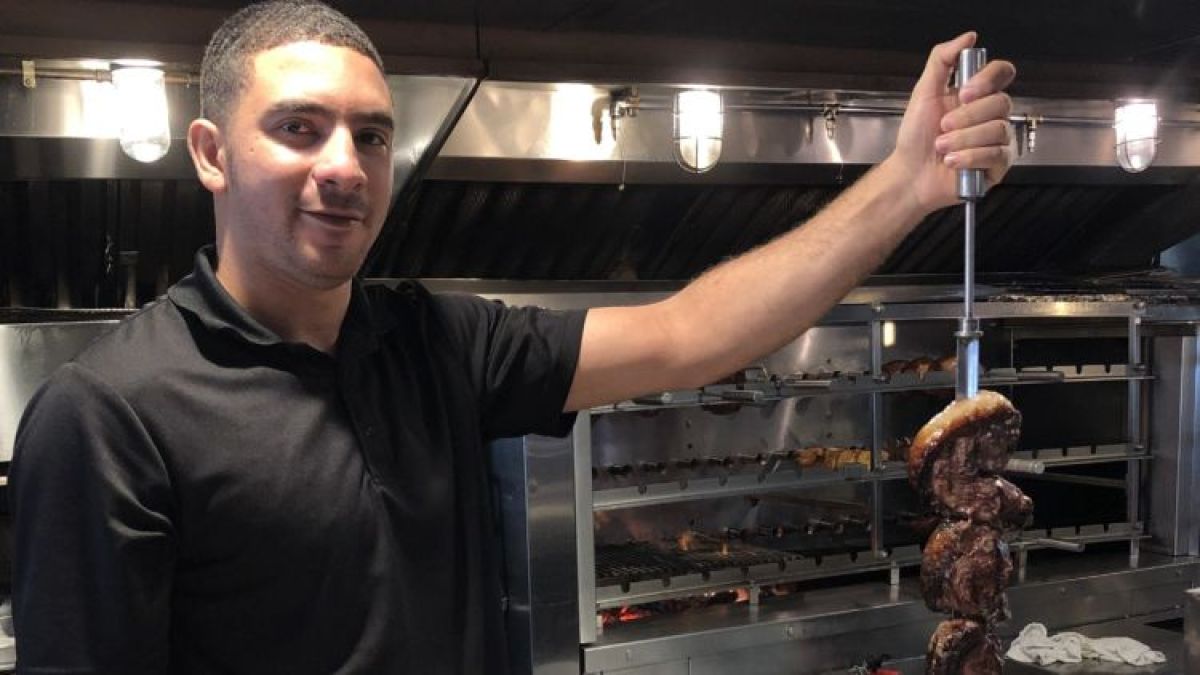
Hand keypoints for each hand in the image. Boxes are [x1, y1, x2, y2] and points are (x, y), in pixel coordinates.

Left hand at [889, 32, 1016, 214]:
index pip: (1002, 73)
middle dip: (966, 116)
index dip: (987, 80)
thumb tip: (968, 38)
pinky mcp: (998, 165)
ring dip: (963, 139)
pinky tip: (952, 162)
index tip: (963, 93)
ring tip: (942, 148)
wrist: (909, 174)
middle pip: (1002, 102)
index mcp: (977, 95)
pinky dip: (969, 157)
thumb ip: (942, 60)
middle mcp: (991, 115)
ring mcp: (997, 140)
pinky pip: (997, 155)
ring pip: (999, 130)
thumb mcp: (923, 92)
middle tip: (943, 126)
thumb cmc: (915, 137)